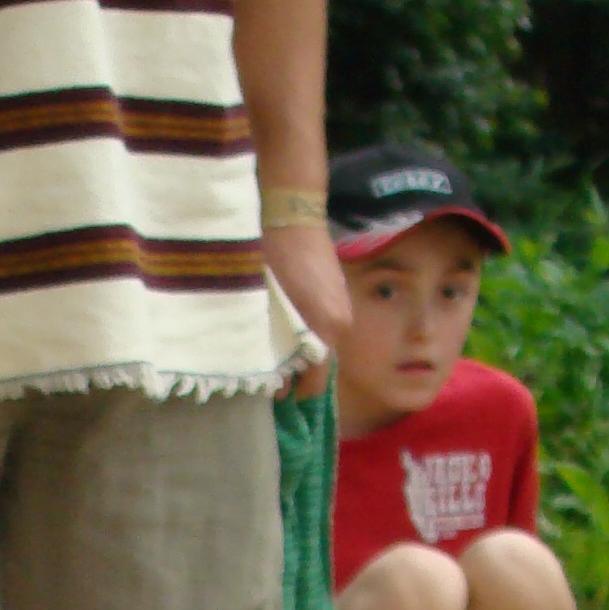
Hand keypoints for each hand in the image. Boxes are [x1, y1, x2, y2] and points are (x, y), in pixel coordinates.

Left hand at [261, 220, 350, 389]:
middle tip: (271, 374)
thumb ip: (271, 348)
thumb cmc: (272, 260)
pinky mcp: (340, 295)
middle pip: (321, 365)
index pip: (315, 383)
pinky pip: (327, 326)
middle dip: (298, 375)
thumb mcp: (265, 310)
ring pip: (324, 345)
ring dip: (304, 353)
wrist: (292, 214)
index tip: (274, 395)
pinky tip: (289, 328)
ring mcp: (344, 309)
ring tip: (278, 351)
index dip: (294, 393)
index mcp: (325, 331)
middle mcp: (341, 325)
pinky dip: (310, 334)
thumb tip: (270, 377)